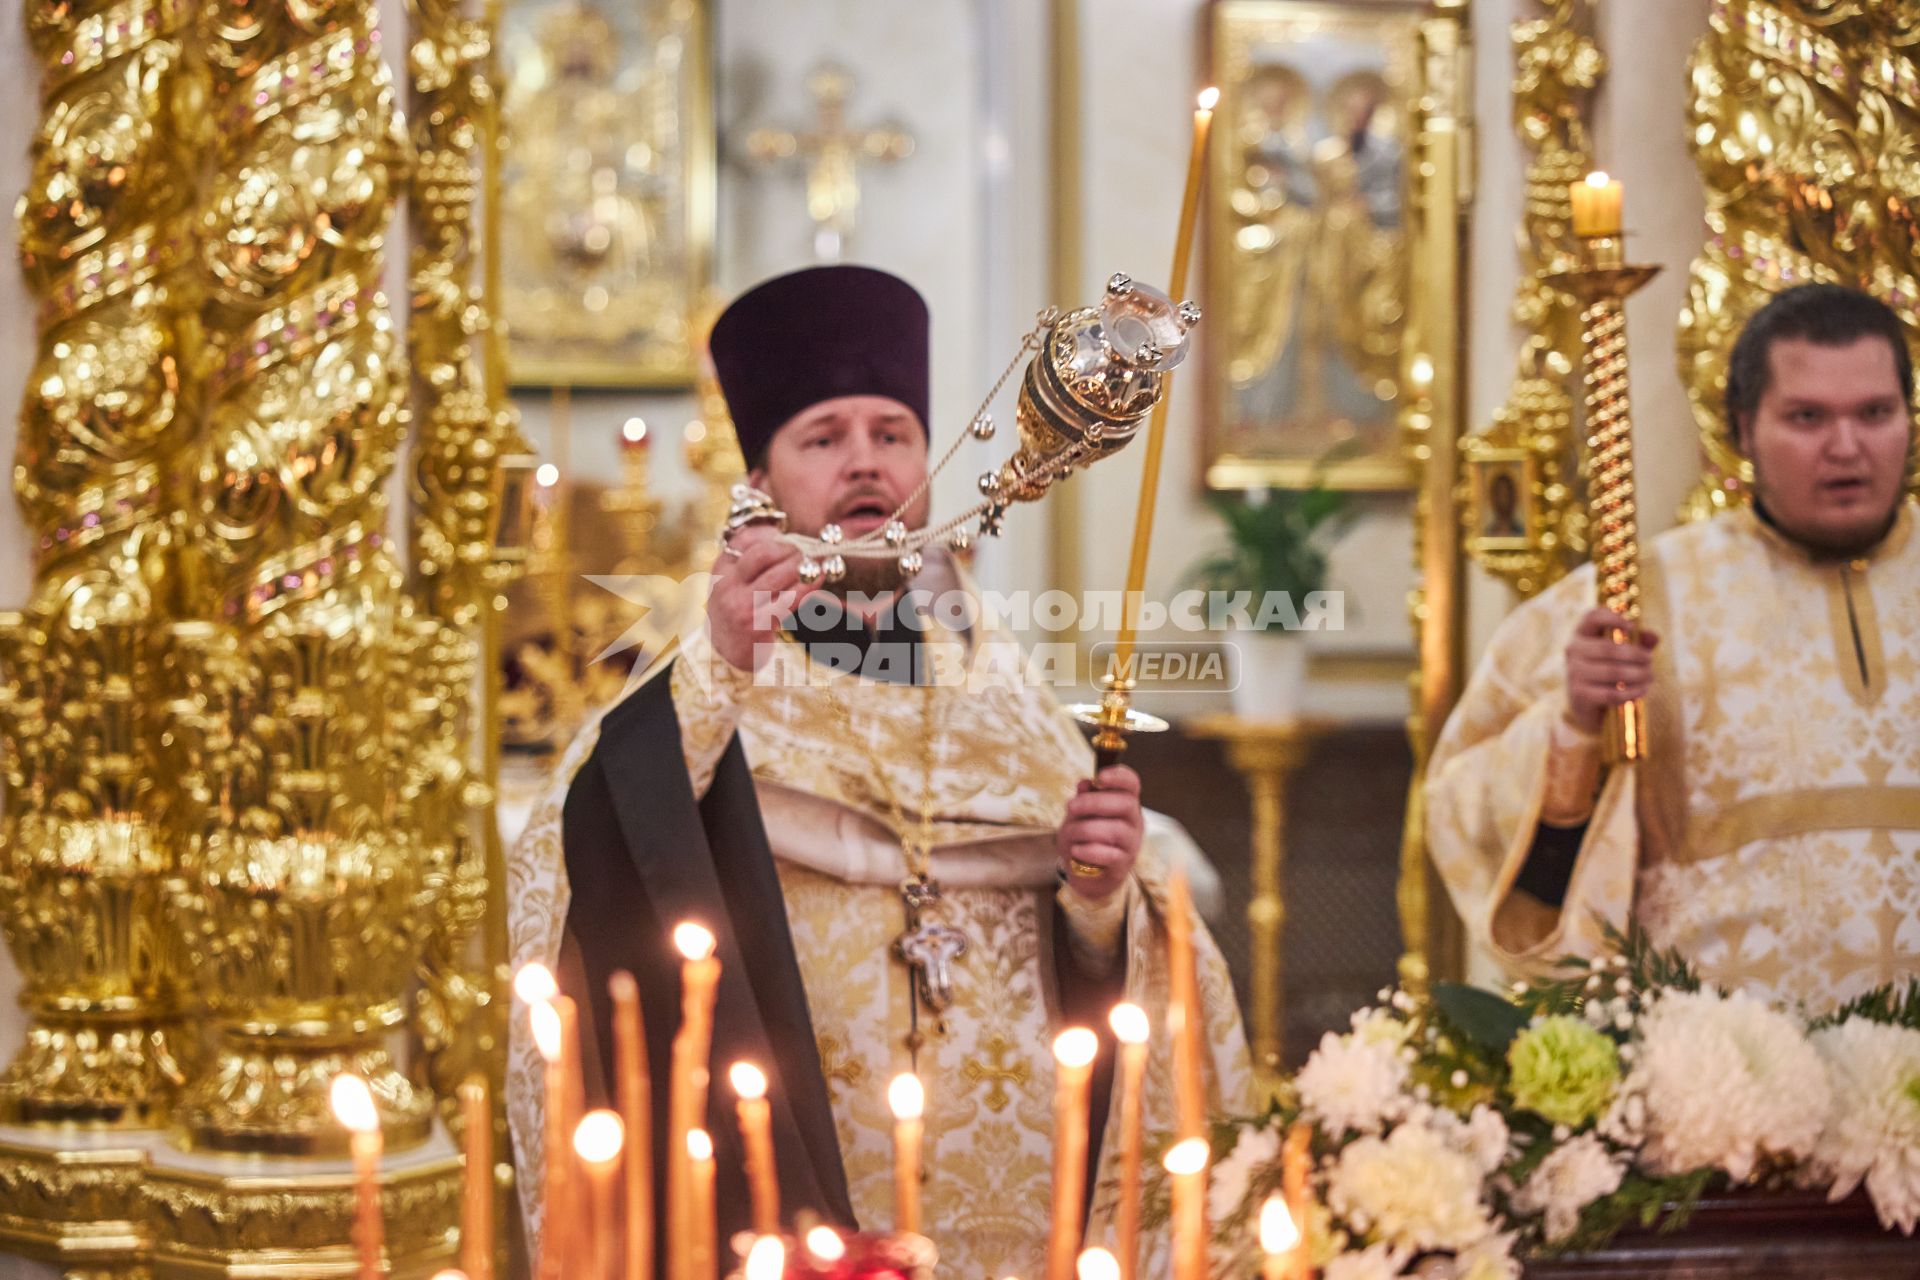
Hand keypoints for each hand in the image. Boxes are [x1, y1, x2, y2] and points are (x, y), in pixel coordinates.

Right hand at [706, 526, 818, 671]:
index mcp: (720, 569)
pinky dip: (808, 585)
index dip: (774, 535)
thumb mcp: (734, 581)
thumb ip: (751, 557)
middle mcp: (727, 585)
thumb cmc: (737, 609)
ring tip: (821, 559)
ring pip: (780, 574)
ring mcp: (742, 606)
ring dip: (804, 563)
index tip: (792, 537)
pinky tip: (820, 577)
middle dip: (792, 547)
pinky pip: (790, 599)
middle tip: (810, 548)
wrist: (725, 653)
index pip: (746, 540)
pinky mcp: (759, 624)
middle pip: (764, 553)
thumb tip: (780, 534)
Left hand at [1056, 765, 1143, 900]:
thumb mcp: (1078, 816)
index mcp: (1125, 803)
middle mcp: (1134, 821)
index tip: (1099, 776)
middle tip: (1070, 806)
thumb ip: (1082, 800)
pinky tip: (1076, 850)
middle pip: (1127, 804)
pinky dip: (1090, 851)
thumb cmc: (1084, 838)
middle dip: (1095, 802)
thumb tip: (1084, 784)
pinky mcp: (1123, 864)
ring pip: (1117, 830)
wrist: (1087, 875)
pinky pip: (1110, 855)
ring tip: (1069, 833)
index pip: (1132, 783)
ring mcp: (1132, 844)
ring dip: (1086, 829)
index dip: (1119, 776)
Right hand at [1564, 607, 1658, 732]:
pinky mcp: (1579, 693)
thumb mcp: (1620, 651)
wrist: (1585, 702)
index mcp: (1582, 633)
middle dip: (1634, 654)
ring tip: (1650, 676)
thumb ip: (1637, 641)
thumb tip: (1653, 637)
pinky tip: (1643, 690)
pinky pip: (1610, 693)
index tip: (1632, 625)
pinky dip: (1631, 692)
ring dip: (1637, 674)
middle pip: (1606, 648)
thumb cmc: (1606, 668)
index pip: (1592, 617)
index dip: (1611, 618)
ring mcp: (1573, 672)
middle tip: (1650, 659)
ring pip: (1611, 671)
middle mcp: (1573, 649)